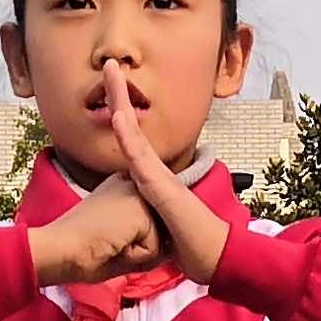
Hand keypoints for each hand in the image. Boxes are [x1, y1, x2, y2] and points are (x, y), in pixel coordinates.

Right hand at [25, 182, 161, 287]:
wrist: (59, 251)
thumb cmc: (79, 252)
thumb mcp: (115, 238)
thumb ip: (141, 237)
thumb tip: (167, 246)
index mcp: (122, 186)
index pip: (149, 223)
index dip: (131, 242)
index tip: (103, 237)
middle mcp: (131, 183)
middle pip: (157, 232)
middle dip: (137, 249)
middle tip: (104, 243)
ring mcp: (137, 193)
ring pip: (157, 243)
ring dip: (136, 255)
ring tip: (108, 244)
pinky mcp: (140, 209)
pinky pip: (153, 252)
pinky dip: (134, 259)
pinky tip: (112, 245)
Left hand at [95, 64, 231, 282]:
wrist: (213, 256)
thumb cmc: (189, 243)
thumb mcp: (156, 226)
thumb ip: (145, 213)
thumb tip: (134, 214)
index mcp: (150, 178)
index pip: (130, 141)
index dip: (119, 115)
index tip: (106, 91)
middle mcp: (154, 170)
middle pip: (131, 127)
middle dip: (119, 94)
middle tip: (108, 64)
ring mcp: (158, 176)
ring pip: (134, 135)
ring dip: (121, 102)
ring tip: (111, 73)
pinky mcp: (161, 188)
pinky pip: (140, 159)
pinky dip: (128, 137)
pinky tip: (117, 116)